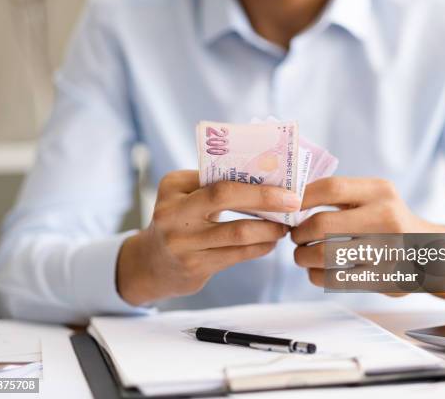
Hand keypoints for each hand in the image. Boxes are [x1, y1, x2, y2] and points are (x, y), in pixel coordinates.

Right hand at [116, 170, 300, 305]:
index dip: (252, 180)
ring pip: (237, 232)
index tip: (284, 182)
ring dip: (268, 228)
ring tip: (285, 225)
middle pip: (225, 197)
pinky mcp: (194, 266)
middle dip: (264, 198)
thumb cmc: (179, 222)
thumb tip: (264, 180)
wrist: (151, 264)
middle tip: (293, 202)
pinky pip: (236, 255)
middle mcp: (173, 212)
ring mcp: (182, 242)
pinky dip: (259, 247)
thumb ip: (213, 185)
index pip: (217, 177)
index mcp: (172, 186)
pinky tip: (271, 242)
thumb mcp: (184, 197)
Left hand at [290, 177, 444, 300]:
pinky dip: (316, 276)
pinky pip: (335, 280)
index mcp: (380, 191)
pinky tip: (316, 272)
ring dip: (303, 256)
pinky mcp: (384, 279)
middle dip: (299, 232)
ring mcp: (387, 250)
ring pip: (324, 255)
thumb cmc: (388, 221)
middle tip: (295, 237)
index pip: (331, 188)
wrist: (431, 252)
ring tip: (302, 255)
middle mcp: (386, 217)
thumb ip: (341, 195)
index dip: (302, 198)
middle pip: (322, 223)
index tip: (288, 207)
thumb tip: (291, 199)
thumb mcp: (376, 197)